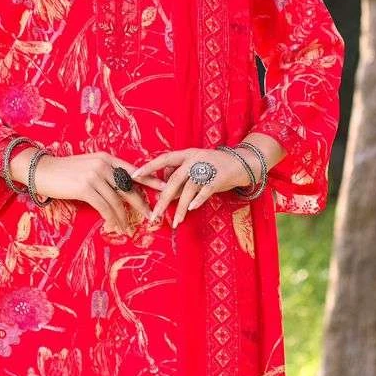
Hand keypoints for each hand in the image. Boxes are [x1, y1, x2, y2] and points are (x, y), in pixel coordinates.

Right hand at [18, 149, 164, 234]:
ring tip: (128, 228)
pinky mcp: (85, 188)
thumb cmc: (64, 172)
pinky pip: (105, 207)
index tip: (165, 188)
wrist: (42, 171)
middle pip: (129, 187)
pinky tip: (115, 226)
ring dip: (124, 217)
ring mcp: (94, 175)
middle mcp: (103, 164)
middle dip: (141, 203)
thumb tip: (121, 188)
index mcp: (106, 158)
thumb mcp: (88, 167)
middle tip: (151, 216)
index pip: (133, 170)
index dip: (150, 180)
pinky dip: (112, 219)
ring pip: (117, 201)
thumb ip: (105, 174)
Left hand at [133, 141, 271, 227]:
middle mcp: (195, 159)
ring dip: (181, 207)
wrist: (241, 163)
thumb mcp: (196, 169)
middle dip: (163, 199)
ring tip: (175, 222)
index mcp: (186, 154)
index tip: (134, 176)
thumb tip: (165, 196)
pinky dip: (198, 200)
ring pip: (189, 189)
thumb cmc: (214, 168)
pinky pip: (205, 191)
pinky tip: (192, 209)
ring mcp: (207, 167)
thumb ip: (181, 180)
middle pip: (174, 180)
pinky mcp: (218, 177)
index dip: (149, 167)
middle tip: (154, 215)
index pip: (164, 159)